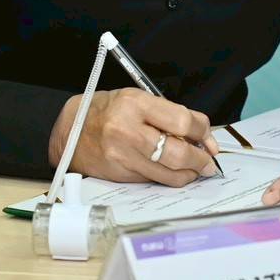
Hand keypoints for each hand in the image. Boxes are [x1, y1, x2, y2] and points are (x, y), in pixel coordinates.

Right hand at [48, 87, 219, 186]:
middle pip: (178, 152)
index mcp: (134, 104)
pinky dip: (169, 178)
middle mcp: (127, 131)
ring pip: (169, 173)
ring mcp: (122, 157)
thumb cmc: (106, 110)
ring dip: (189, 173)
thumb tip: (200, 134)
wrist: (69, 132)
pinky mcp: (119, 176)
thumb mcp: (136, 98)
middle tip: (209, 160)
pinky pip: (153, 181)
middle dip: (201, 159)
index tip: (208, 136)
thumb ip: (167, 113)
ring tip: (197, 168)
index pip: (181, 121)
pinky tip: (174, 172)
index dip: (203, 131)